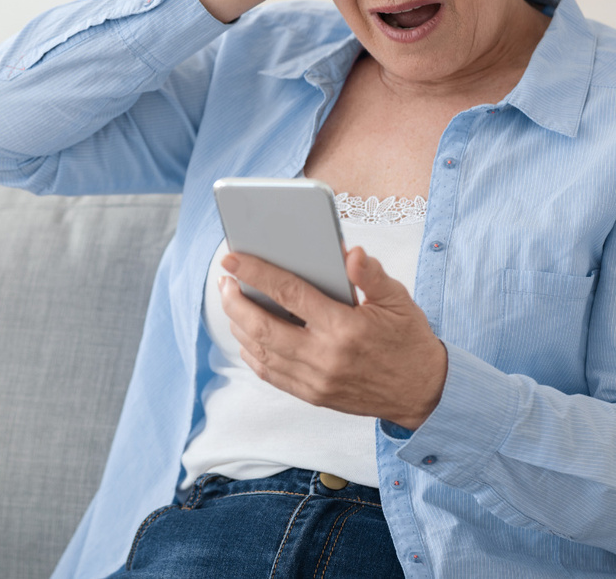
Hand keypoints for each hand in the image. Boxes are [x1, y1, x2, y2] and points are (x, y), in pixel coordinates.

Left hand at [219, 247, 446, 430]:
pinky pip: (269, 373)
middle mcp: (324, 356)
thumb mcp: (398, 300)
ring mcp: (315, 380)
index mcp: (344, 328)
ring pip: (260, 351)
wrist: (423, 393)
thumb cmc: (408, 341)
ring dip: (238, 324)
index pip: (289, 293)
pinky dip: (251, 352)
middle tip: (224, 281)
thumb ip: (371, 275)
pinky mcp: (312, 395)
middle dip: (234, 301)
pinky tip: (245, 334)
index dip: (256, 273)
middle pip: (262, 327)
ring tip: (231, 301)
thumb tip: (350, 253)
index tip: (233, 258)